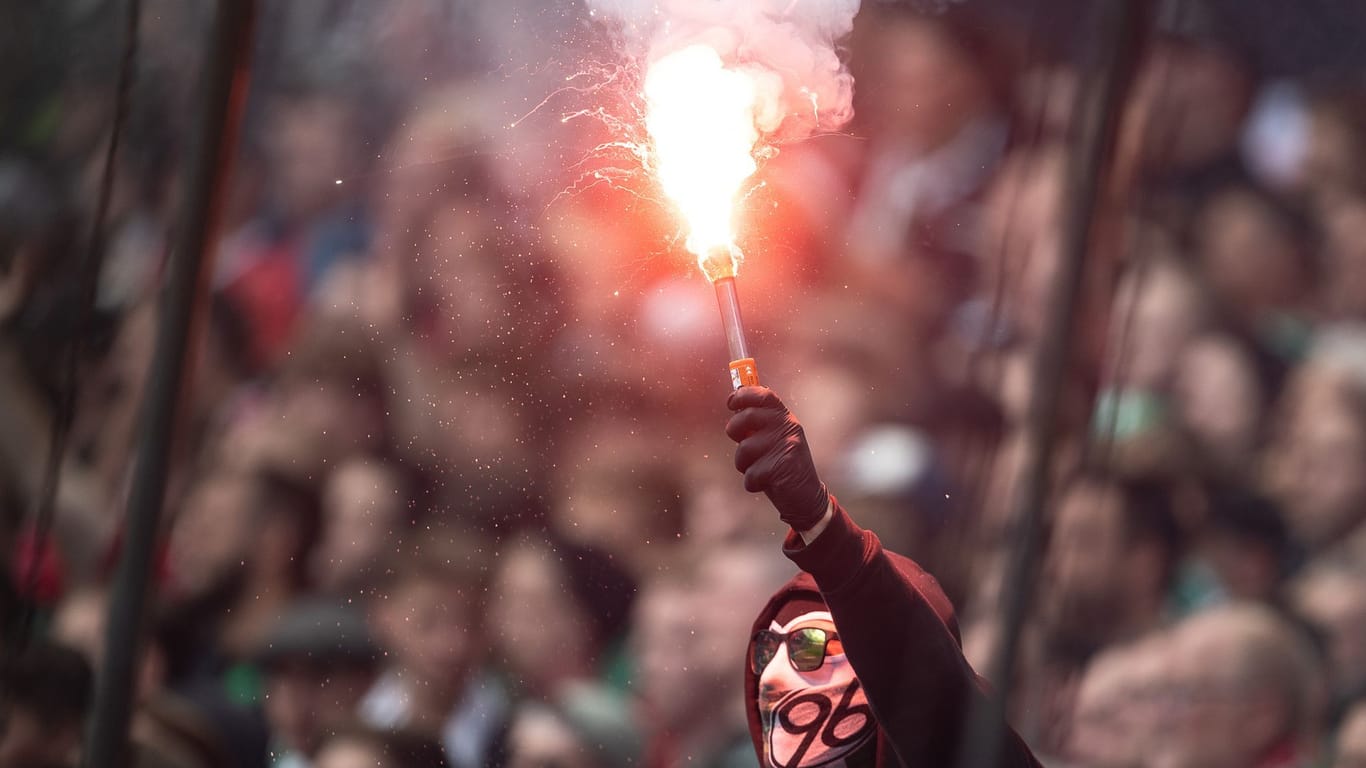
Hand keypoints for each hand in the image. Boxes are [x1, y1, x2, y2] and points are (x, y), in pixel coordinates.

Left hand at [725, 386, 829, 531]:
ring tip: (759, 469)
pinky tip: (766, 483)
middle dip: (734, 430)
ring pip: (744, 449)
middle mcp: (788, 427)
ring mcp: (787, 446)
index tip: (731, 402)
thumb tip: (735, 408)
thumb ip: (757, 426)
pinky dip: (752, 483)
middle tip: (741, 443)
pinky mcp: (783, 467)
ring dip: (744, 464)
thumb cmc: (781, 467)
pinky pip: (750, 474)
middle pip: (746, 416)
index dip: (743, 394)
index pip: (764, 395)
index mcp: (785, 418)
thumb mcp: (773, 441)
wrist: (807, 498)